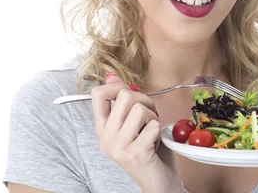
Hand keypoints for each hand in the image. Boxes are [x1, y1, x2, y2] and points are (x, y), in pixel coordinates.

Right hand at [92, 73, 182, 192]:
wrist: (158, 183)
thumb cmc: (148, 149)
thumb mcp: (132, 123)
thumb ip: (122, 101)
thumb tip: (112, 76)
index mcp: (102, 128)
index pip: (98, 94)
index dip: (118, 86)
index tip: (131, 95)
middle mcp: (106, 138)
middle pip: (124, 96)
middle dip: (144, 101)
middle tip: (149, 117)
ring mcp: (119, 147)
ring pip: (140, 109)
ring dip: (153, 117)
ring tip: (152, 131)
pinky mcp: (136, 153)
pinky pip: (152, 125)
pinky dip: (159, 130)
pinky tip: (155, 142)